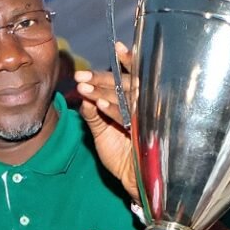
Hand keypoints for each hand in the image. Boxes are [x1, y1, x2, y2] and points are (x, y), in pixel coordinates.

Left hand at [74, 41, 138, 195]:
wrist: (135, 182)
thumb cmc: (122, 156)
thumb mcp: (102, 133)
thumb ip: (93, 115)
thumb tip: (83, 98)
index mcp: (137, 102)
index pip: (131, 78)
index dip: (126, 62)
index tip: (116, 47)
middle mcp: (145, 106)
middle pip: (126, 85)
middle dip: (103, 78)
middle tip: (81, 76)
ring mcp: (147, 118)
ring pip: (127, 97)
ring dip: (105, 90)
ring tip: (83, 86)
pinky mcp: (146, 132)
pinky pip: (129, 117)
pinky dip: (114, 110)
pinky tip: (99, 104)